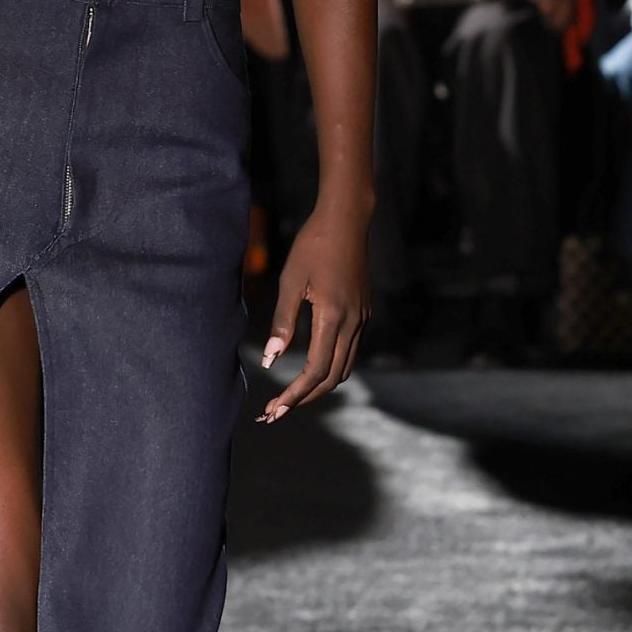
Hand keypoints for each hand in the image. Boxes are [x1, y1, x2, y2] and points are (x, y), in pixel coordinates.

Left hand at [257, 207, 369, 422]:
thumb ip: (281, 322)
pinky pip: (349, 351)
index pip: (315, 370)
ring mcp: (361, 318)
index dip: (294, 394)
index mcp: (333, 316)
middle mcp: (353, 323)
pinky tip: (310, 367)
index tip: (274, 409)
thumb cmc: (313, 245)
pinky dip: (330, 367)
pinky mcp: (362, 312)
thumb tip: (269, 359)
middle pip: (332, 377)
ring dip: (318, 386)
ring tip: (290, 395)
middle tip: (275, 411)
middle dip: (304, 398)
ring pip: (344, 367)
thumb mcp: (290, 281)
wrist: (347, 221)